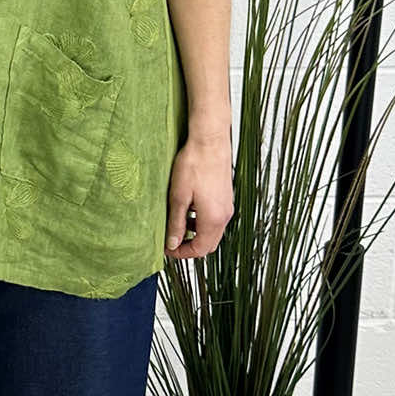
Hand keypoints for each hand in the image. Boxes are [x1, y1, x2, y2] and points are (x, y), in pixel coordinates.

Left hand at [164, 134, 233, 262]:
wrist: (210, 141)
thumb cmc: (194, 164)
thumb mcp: (178, 197)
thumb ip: (176, 223)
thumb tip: (172, 244)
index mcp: (213, 219)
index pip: (199, 249)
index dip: (181, 253)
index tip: (167, 249)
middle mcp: (224, 215)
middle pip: (208, 244)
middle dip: (190, 246)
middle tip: (172, 241)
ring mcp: (227, 206)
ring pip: (213, 231)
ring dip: (196, 233)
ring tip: (178, 223)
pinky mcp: (226, 197)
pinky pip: (216, 218)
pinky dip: (202, 221)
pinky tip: (190, 208)